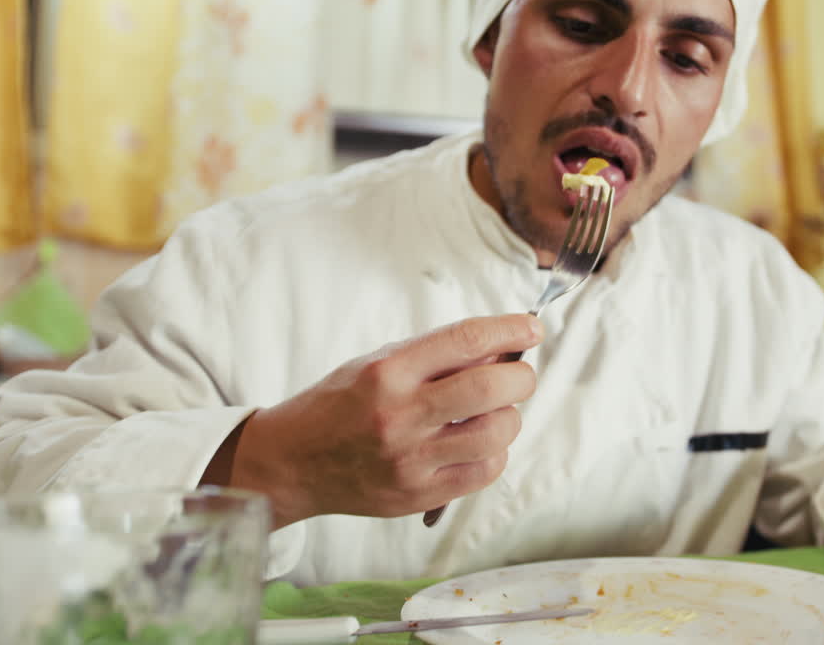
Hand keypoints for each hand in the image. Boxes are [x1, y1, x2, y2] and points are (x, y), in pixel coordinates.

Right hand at [217, 314, 542, 526]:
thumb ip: (435, 355)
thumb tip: (501, 345)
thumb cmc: (340, 405)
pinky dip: (495, 452)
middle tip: (520, 375)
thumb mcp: (377, 363)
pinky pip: (484, 472)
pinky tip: (479, 442)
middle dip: (521, 376)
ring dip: (510, 418)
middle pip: (490, 388)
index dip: (510, 329)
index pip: (465, 340)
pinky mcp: (418, 494)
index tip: (531, 328)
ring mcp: (410, 459)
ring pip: (496, 434)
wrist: (292, 462)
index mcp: (388, 372)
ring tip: (496, 412)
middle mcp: (399, 415)